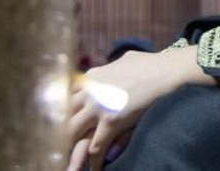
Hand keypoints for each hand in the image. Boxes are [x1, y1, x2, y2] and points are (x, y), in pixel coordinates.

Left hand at [65, 45, 211, 170]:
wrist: (167, 71)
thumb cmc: (151, 64)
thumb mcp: (125, 60)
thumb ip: (113, 67)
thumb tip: (115, 65)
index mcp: (92, 77)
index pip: (67, 96)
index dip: (60, 111)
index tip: (54, 122)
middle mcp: (90, 92)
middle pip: (63, 115)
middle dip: (56, 130)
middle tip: (51, 144)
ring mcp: (99, 107)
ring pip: (72, 132)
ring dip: (68, 148)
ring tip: (64, 161)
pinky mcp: (111, 121)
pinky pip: (96, 146)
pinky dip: (92, 161)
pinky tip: (93, 168)